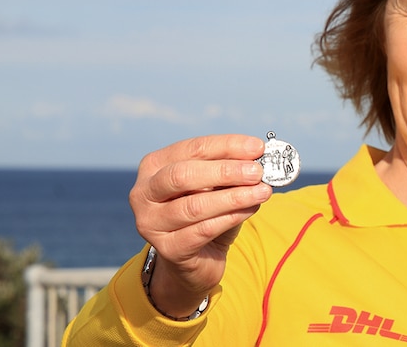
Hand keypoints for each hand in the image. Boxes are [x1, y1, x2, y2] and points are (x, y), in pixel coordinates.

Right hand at [128, 134, 271, 316]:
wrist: (196, 259)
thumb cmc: (207, 213)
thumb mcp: (216, 185)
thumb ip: (230, 169)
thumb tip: (256, 154)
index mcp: (154, 165)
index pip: (192, 149)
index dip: (227, 146)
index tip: (257, 147)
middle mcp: (144, 192)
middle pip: (184, 175)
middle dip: (225, 172)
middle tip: (257, 172)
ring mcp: (151, 222)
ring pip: (195, 205)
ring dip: (234, 197)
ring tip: (262, 192)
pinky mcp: (167, 249)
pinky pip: (202, 230)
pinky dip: (231, 217)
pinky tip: (250, 209)